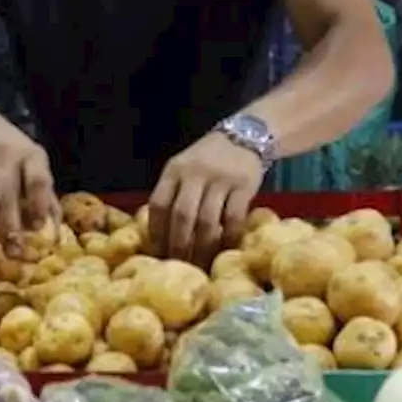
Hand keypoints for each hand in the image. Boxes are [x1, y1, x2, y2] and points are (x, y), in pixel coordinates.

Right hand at [0, 119, 57, 238]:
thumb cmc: (14, 160)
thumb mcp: (34, 171)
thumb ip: (46, 202)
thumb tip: (53, 239)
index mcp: (32, 155)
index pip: (38, 181)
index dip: (38, 207)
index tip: (36, 228)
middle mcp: (5, 152)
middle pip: (6, 197)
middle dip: (9, 229)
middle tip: (13, 250)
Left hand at [149, 132, 264, 264]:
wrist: (245, 136)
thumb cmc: (208, 159)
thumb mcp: (184, 167)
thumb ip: (173, 192)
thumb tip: (160, 234)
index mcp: (175, 170)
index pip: (158, 204)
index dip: (156, 231)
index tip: (157, 253)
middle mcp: (195, 173)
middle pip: (181, 215)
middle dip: (178, 245)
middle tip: (179, 266)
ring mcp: (220, 179)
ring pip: (207, 220)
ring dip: (202, 247)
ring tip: (200, 265)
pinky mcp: (244, 186)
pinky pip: (234, 218)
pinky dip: (229, 238)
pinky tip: (225, 250)